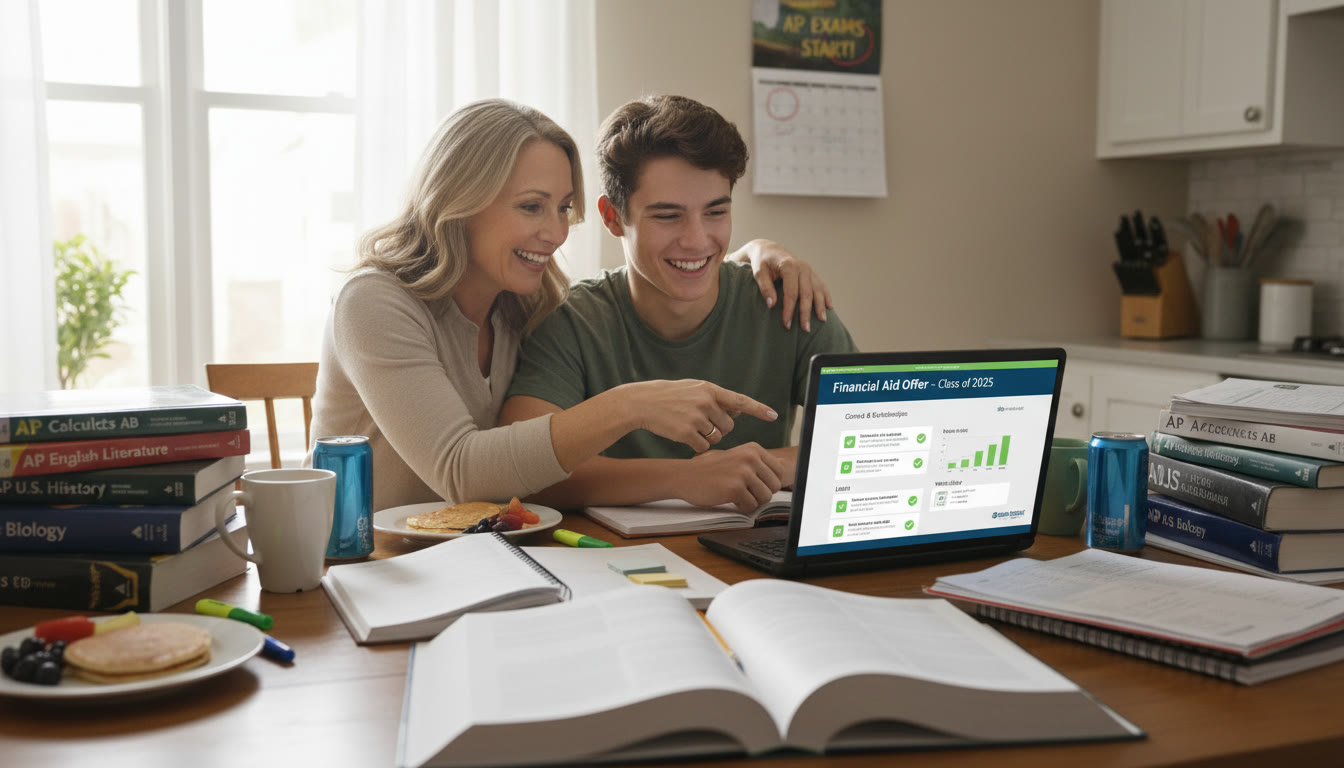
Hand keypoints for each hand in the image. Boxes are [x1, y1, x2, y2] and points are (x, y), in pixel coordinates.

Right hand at [616, 379, 777, 453]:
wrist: (642, 402)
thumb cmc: (669, 396)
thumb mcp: (693, 389)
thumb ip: (716, 398)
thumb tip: (739, 408)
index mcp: (709, 389)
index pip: (740, 400)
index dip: (758, 409)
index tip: (773, 416)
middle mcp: (705, 402)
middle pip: (728, 426)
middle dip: (719, 429)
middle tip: (702, 423)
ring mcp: (696, 417)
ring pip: (717, 438)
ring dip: (708, 438)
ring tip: (690, 427)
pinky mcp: (686, 433)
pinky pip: (703, 447)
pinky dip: (697, 446)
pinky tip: (683, 436)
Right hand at [677, 443, 787, 513]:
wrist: (685, 476)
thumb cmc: (709, 469)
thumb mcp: (736, 457)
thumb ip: (757, 462)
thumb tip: (784, 472)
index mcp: (753, 449)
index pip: (780, 472)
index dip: (769, 482)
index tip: (756, 485)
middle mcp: (750, 458)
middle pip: (775, 486)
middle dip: (761, 493)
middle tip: (745, 491)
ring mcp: (743, 472)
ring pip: (765, 498)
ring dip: (752, 501)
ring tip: (737, 495)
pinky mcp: (735, 488)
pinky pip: (751, 506)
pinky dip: (742, 507)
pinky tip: (729, 498)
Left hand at [729, 238, 833, 330]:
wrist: (769, 250)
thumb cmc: (762, 263)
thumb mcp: (759, 273)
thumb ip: (765, 288)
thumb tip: (772, 305)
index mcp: (789, 266)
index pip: (791, 292)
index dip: (789, 309)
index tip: (787, 324)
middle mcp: (802, 267)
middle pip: (806, 293)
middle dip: (806, 312)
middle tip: (806, 329)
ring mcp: (809, 270)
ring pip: (817, 290)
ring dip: (820, 306)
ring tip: (822, 321)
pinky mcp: (811, 273)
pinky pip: (821, 286)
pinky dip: (826, 296)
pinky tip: (829, 307)